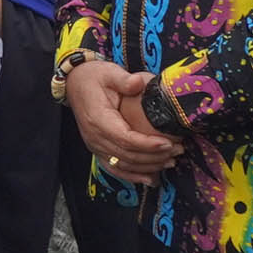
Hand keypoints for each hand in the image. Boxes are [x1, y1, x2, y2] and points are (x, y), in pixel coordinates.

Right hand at [67, 59, 179, 181]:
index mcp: (98, 119)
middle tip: (178, 151)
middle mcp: (95, 137)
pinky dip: (133, 176)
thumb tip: (138, 83)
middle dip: (154, 157)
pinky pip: (115, 168)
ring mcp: (95, 146)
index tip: (168, 143)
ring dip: (148, 167)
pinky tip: (151, 179)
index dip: (147, 144)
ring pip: (123, 165)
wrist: (74, 84)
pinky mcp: (98, 149)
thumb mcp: (109, 72)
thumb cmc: (94, 78)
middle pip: (127, 156)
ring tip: (171, 162)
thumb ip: (124, 79)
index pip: (125, 139)